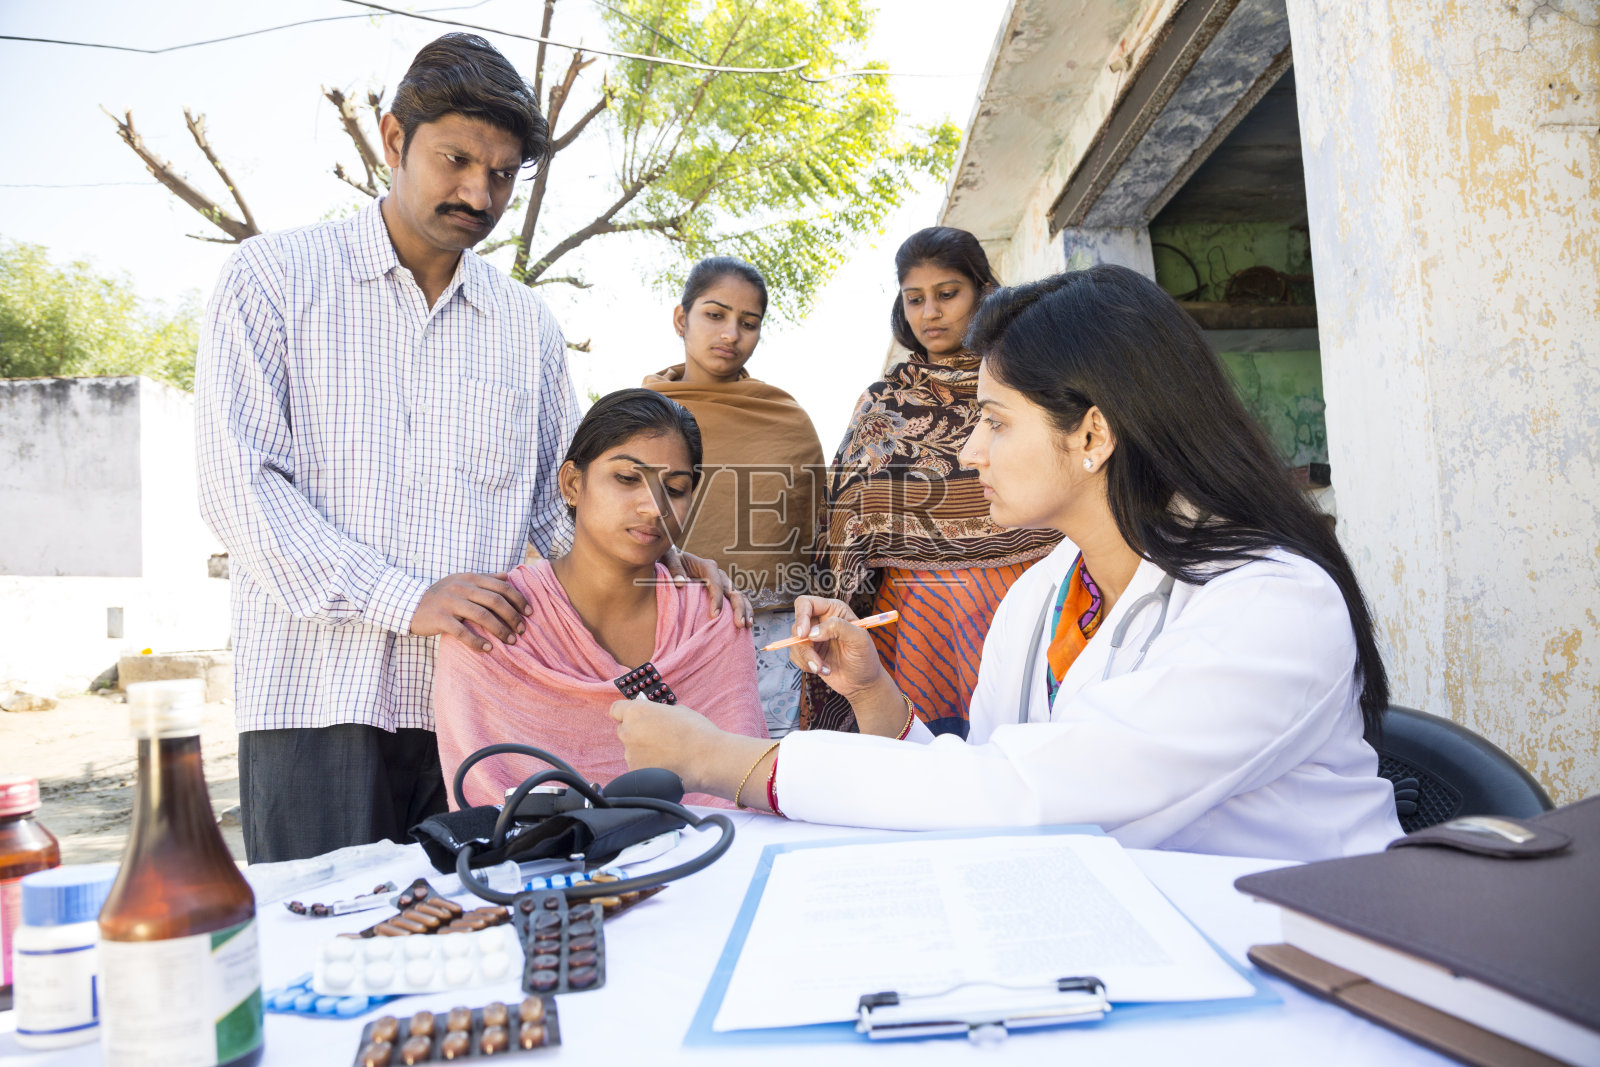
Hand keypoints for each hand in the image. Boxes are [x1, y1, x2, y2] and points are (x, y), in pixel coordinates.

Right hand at [410, 572, 530, 651]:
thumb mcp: (462, 581)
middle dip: (513, 616)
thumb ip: (485, 578)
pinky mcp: (440, 619)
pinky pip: (463, 632)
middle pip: (495, 601)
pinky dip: (478, 642)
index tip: (529, 612)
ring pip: (482, 616)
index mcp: (470, 578)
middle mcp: (461, 587)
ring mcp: (450, 602)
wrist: (409, 605)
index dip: (519, 599)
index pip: (502, 586)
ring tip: (511, 641)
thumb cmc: (441, 595)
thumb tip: (509, 575)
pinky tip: (488, 649)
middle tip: (522, 630)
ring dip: (500, 630)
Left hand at [609, 697, 725, 790]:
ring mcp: (630, 754)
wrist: (705, 759)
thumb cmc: (695, 732)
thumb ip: (658, 712)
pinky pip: (639, 766)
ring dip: (644, 751)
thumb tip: (654, 716)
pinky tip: (666, 765)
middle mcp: (628, 732)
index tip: (635, 717)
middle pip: (624, 730)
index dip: (626, 713)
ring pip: (632, 750)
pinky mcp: (636, 773)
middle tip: (657, 736)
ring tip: (667, 753)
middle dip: (636, 732)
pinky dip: (649, 766)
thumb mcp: (677, 710)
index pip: (616, 709)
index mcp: (636, 712)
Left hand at [663, 547, 753, 627]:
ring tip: (747, 625)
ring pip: (738, 596)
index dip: (717, 598)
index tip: (715, 615)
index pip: (716, 582)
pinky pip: (734, 602)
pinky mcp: (721, 593)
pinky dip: (742, 611)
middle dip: (738, 607)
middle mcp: (718, 575)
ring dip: (744, 610)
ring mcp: (721, 584)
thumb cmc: (669, 559)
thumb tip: (680, 583)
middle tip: (739, 624)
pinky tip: (746, 624)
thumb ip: (674, 568)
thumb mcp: (669, 558)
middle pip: (732, 590)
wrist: (671, 562)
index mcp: (707, 566)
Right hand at [787, 595, 889, 699]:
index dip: (801, 616)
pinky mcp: (808, 652)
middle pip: (797, 624)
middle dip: (804, 645)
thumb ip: (838, 628)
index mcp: (833, 610)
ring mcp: (813, 637)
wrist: (863, 682)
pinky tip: (823, 669)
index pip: (807, 603)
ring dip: (806, 658)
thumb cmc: (865, 658)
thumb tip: (813, 632)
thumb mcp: (859, 639)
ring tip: (823, 668)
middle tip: (816, 661)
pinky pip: (795, 655)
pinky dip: (806, 665)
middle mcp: (821, 620)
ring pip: (794, 642)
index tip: (804, 635)